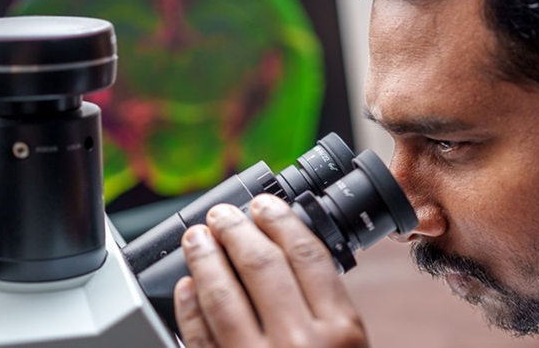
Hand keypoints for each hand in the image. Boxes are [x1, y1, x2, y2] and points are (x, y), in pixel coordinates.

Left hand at [173, 194, 368, 347]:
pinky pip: (199, 338)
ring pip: (223, 297)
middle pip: (262, 267)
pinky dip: (189, 308)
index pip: (306, 256)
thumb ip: (331, 311)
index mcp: (341, 329)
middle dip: (237, 230)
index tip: (265, 205)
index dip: (281, 222)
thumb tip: (295, 259)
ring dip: (205, 259)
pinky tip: (185, 286)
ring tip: (196, 237)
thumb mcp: (352, 346)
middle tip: (223, 213)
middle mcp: (300, 342)